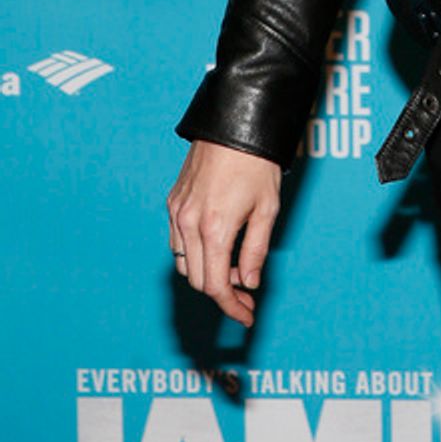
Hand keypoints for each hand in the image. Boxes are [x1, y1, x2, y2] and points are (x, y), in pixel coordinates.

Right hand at [167, 140, 281, 327]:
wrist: (234, 124)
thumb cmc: (257, 163)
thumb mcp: (267, 208)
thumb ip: (255, 250)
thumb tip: (247, 283)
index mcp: (214, 229)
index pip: (215, 286)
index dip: (231, 307)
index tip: (245, 317)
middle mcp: (188, 223)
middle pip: (197, 279)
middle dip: (221, 292)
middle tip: (245, 293)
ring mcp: (176, 212)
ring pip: (183, 263)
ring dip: (206, 273)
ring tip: (234, 267)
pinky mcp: (172, 201)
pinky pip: (177, 241)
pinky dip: (194, 253)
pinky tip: (218, 246)